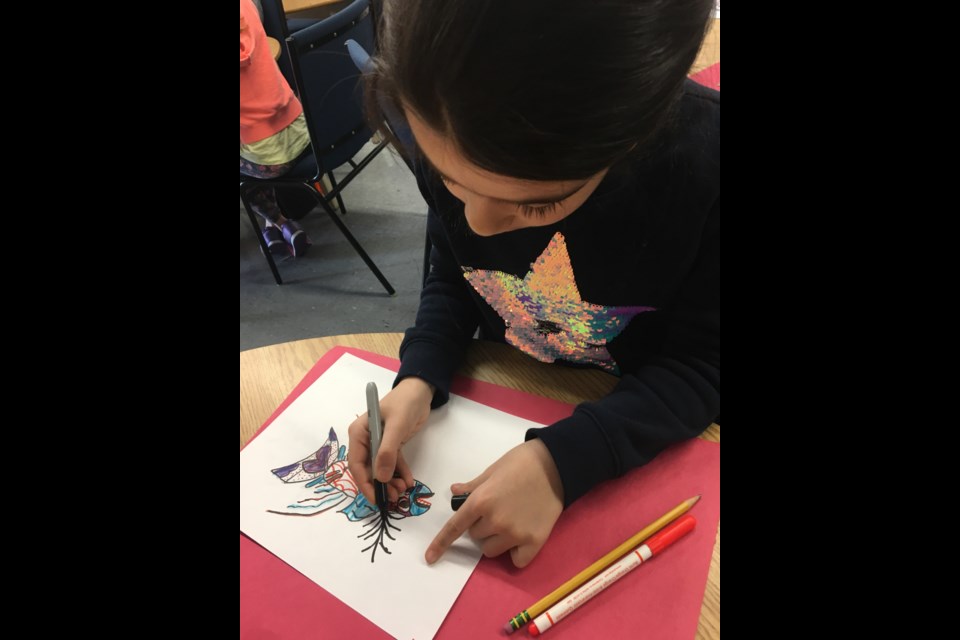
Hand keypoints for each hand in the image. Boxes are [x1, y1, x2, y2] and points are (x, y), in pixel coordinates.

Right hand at [347, 377, 433, 502]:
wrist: (420, 391)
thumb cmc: (404, 403)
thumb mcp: (396, 426)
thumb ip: (387, 452)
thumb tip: (379, 478)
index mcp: (358, 433)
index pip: (357, 463)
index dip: (364, 483)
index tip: (374, 498)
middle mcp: (365, 440)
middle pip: (368, 469)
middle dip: (379, 485)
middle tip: (393, 497)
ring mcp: (378, 443)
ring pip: (381, 468)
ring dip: (391, 481)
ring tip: (403, 490)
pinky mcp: (392, 445)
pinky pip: (393, 463)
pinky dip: (400, 473)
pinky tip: (409, 481)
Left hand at [425, 439, 563, 567]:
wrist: (557, 464)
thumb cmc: (521, 462)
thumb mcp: (492, 470)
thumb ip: (473, 486)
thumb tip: (454, 492)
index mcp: (481, 501)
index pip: (455, 528)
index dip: (441, 544)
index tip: (430, 558)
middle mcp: (495, 521)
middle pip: (475, 537)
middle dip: (480, 526)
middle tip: (497, 509)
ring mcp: (515, 534)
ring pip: (491, 550)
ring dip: (495, 540)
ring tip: (510, 521)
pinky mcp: (534, 541)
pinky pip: (516, 560)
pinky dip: (516, 552)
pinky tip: (522, 536)